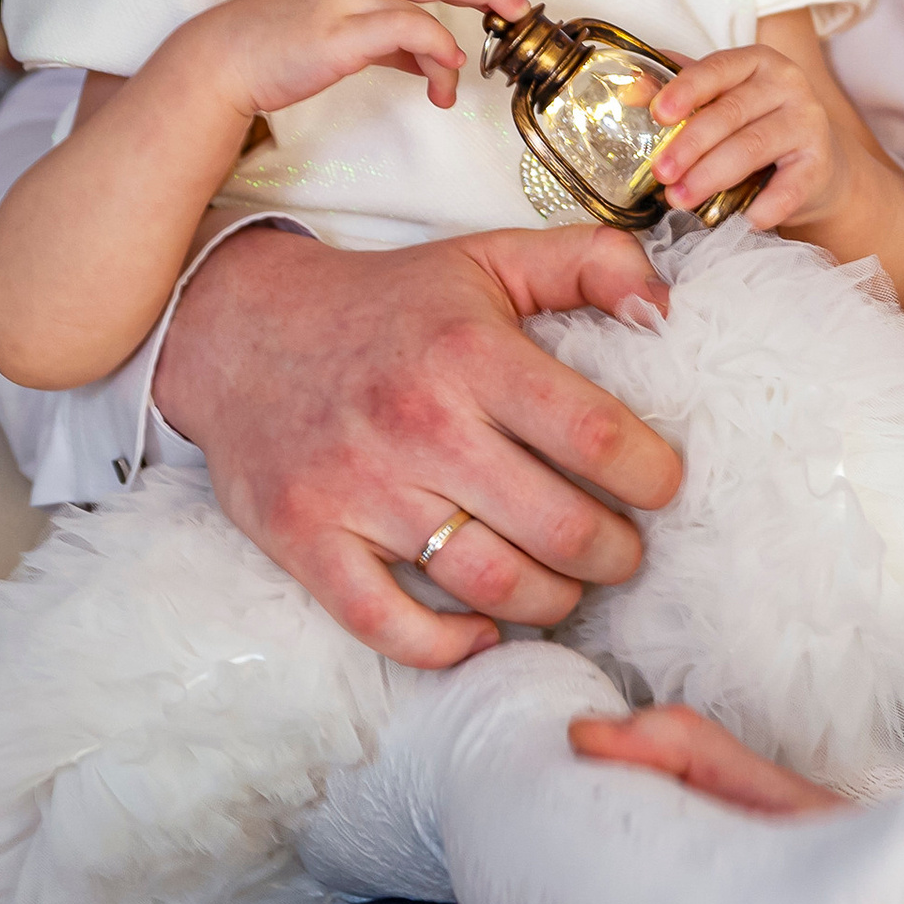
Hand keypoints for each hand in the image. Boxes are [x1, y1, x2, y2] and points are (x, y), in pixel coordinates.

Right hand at [155, 225, 682, 665]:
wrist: (239, 328)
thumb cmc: (388, 304)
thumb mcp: (489, 258)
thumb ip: (591, 263)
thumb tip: (664, 310)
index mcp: (469, 353)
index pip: (595, 437)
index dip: (651, 476)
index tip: (659, 485)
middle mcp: (417, 423)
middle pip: (558, 528)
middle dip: (615, 554)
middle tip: (622, 550)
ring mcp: (357, 489)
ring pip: (491, 584)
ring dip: (552, 601)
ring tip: (567, 585)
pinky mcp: (306, 538)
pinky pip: (388, 625)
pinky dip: (448, 646)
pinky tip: (483, 632)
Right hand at [176, 0, 528, 126]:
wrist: (223, 59)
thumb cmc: (280, 46)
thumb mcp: (342, 32)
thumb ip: (389, 40)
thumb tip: (432, 60)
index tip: (507, 1)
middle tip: (520, 12)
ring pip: (430, 11)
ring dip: (451, 56)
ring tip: (446, 88)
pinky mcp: (338, 31)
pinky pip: (410, 32)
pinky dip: (434, 56)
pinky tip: (434, 84)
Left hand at [647, 35, 854, 230]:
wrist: (817, 162)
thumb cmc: (757, 126)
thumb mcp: (722, 100)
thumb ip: (681, 91)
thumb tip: (631, 91)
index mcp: (756, 62)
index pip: (717, 68)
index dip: (686, 90)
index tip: (658, 114)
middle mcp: (787, 84)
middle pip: (730, 113)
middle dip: (689, 145)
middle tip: (660, 173)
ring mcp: (808, 122)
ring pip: (752, 147)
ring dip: (711, 176)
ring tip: (680, 199)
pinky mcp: (820, 163)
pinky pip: (789, 188)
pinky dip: (764, 206)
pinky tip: (742, 220)